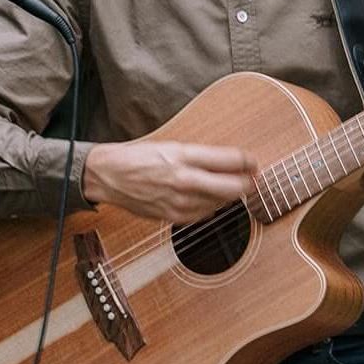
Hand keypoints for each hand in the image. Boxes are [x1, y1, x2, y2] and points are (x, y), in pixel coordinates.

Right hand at [81, 140, 257, 221]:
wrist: (109, 176)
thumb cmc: (139, 157)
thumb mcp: (171, 146)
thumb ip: (201, 156)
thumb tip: (230, 163)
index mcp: (183, 155)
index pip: (230, 160)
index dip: (248, 162)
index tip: (253, 162)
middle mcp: (184, 179)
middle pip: (232, 187)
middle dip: (248, 183)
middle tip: (253, 179)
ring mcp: (179, 201)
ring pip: (220, 203)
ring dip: (229, 196)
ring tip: (230, 188)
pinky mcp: (173, 217)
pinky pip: (204, 214)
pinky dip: (211, 207)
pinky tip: (209, 199)